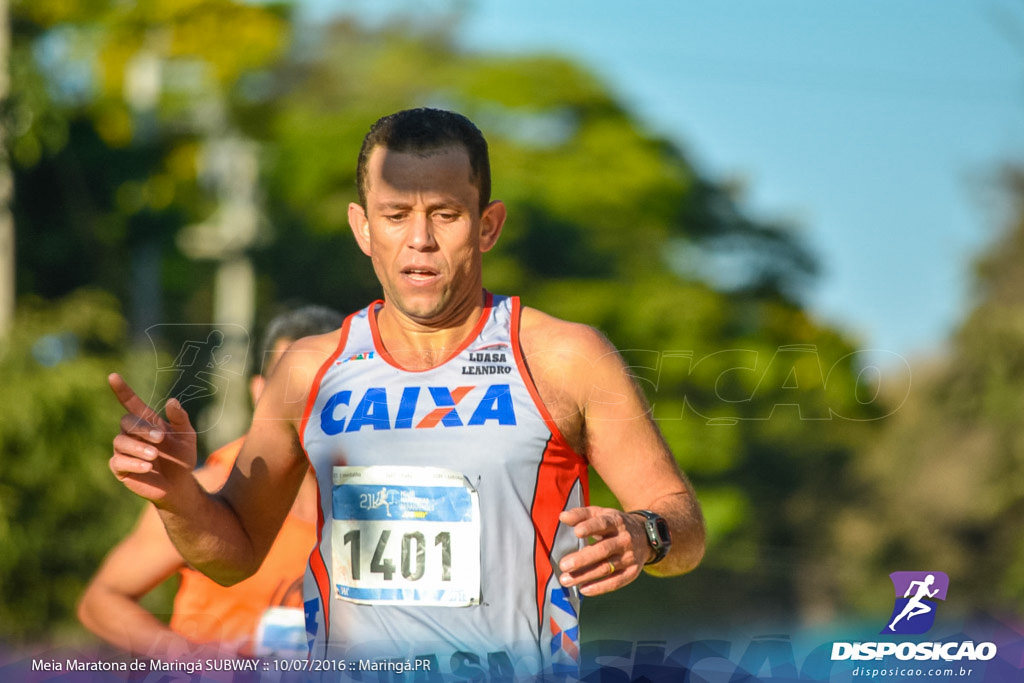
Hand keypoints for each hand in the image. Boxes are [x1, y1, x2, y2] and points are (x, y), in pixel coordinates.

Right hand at [108, 373, 197, 507]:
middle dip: (143, 429)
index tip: (113, 376)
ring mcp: (124, 450)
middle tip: (161, 438)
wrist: (179, 484)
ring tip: (155, 456)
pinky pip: (118, 461)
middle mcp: (132, 433)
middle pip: (127, 422)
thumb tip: (172, 401)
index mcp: (148, 422)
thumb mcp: (187, 436)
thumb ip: (180, 419)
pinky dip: (133, 463)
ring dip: (138, 447)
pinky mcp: (120, 468)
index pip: (131, 403)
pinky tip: (148, 467)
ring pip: (120, 442)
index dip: (122, 390)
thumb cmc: (182, 457)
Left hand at [557, 506, 650, 595]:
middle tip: (564, 565)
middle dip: (583, 558)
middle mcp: (624, 539)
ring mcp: (629, 557)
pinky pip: (616, 582)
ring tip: (566, 580)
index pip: (603, 524)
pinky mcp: (632, 572)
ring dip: (585, 575)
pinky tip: (583, 589)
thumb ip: (581, 515)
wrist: (647, 536)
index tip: (576, 532)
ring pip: (606, 568)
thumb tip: (562, 517)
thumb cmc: (615, 524)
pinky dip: (600, 587)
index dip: (590, 527)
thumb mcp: (601, 514)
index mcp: (616, 522)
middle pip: (603, 550)